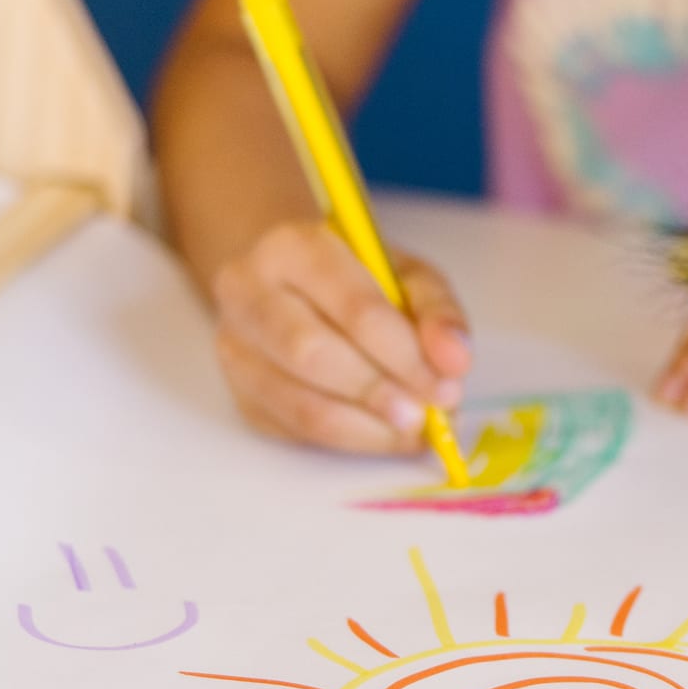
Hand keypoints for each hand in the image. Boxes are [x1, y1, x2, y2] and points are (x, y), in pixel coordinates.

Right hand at [212, 219, 470, 453]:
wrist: (287, 285)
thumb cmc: (351, 277)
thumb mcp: (403, 273)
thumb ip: (436, 311)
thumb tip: (454, 362)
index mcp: (292, 248)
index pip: (353, 308)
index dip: (405, 355)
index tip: (447, 386)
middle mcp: (247, 293)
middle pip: (313, 356)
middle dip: (379, 392)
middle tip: (424, 415)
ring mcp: (233, 348)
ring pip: (299, 404)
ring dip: (366, 428)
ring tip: (408, 430)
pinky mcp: (237, 393)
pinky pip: (293, 430)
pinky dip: (346, 440)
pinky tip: (379, 432)